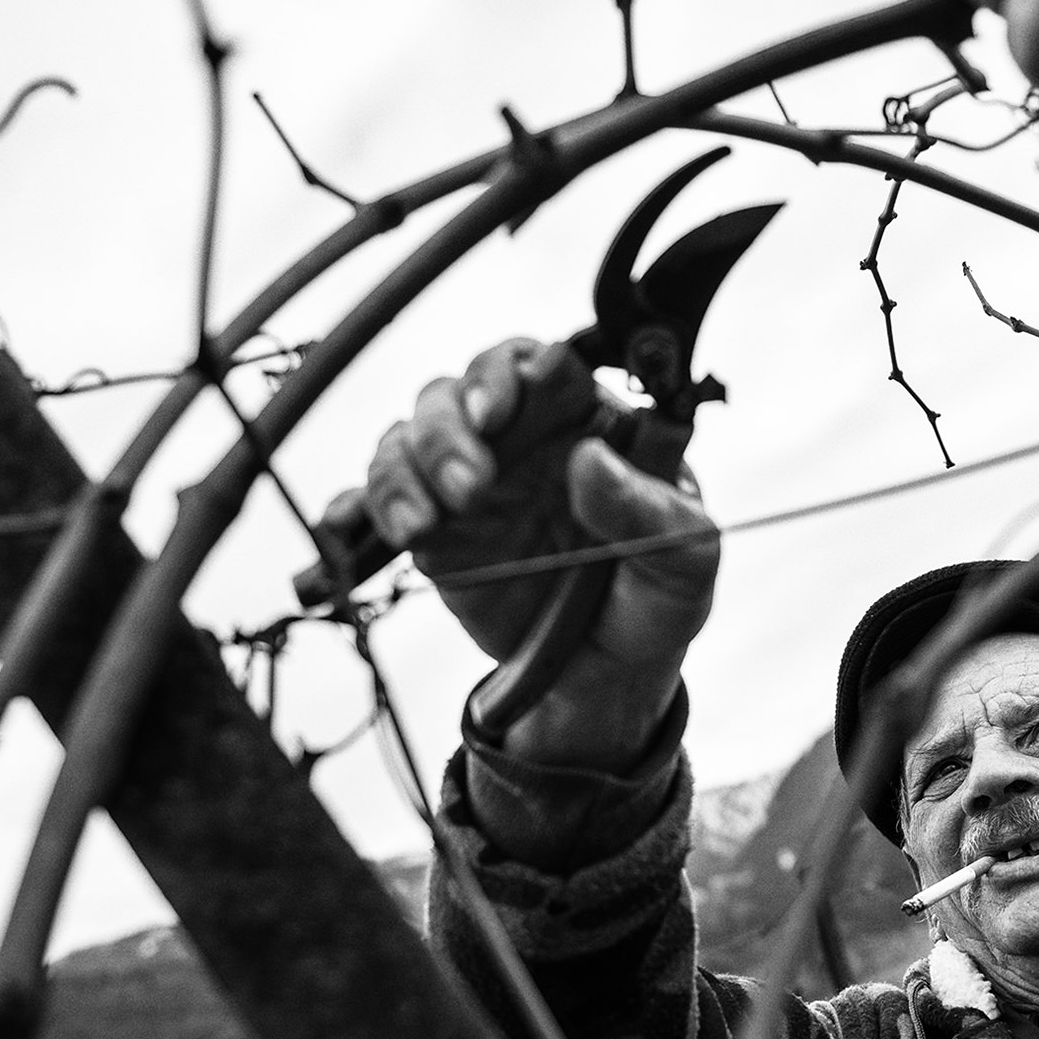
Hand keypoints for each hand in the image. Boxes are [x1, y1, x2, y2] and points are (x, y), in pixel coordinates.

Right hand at [316, 338, 719, 771]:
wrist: (611, 676)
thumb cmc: (659, 597)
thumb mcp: (685, 558)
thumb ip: (647, 509)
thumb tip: (590, 459)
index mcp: (585, 421)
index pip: (535, 363)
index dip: (508, 374)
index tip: (497, 413)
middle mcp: (520, 438)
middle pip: (455, 393)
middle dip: (447, 431)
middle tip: (470, 487)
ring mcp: (469, 482)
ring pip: (407, 439)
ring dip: (402, 474)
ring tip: (425, 530)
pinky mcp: (434, 532)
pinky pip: (378, 500)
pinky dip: (359, 506)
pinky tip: (353, 527)